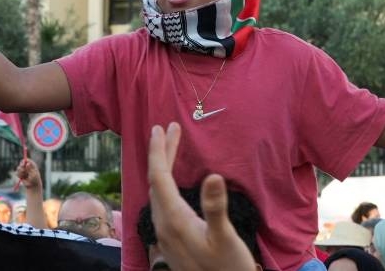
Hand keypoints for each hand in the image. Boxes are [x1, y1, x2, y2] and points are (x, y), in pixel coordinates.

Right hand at [16, 159, 41, 191]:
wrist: (32, 185)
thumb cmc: (35, 179)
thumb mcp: (33, 174)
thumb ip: (30, 169)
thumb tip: (27, 164)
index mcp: (32, 165)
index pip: (27, 160)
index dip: (24, 161)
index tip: (23, 164)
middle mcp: (27, 166)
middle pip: (21, 163)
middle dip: (21, 167)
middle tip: (23, 171)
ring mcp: (23, 169)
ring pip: (18, 168)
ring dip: (20, 172)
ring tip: (24, 176)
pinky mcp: (20, 173)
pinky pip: (16, 173)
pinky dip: (19, 175)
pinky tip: (22, 178)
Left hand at [147, 123, 258, 270]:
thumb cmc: (228, 268)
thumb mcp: (225, 237)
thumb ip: (216, 207)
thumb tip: (213, 175)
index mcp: (173, 220)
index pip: (159, 177)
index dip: (159, 150)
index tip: (160, 128)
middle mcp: (163, 225)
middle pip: (156, 181)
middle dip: (162, 153)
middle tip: (170, 129)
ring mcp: (165, 234)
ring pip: (158, 192)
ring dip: (162, 168)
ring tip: (170, 147)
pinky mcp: (171, 240)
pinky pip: (161, 203)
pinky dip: (165, 184)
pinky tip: (172, 182)